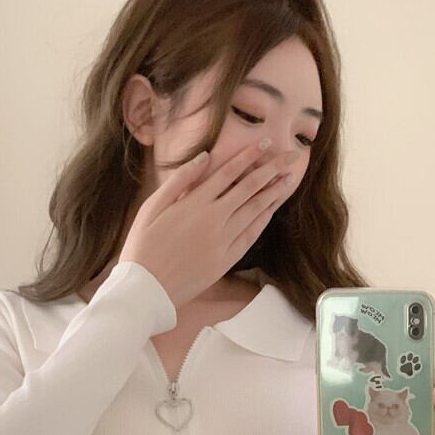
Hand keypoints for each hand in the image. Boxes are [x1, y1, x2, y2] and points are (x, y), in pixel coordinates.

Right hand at [119, 142, 298, 311]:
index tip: (266, 143)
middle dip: (272, 170)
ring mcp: (223, 242)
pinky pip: (250, 236)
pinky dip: (263, 220)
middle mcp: (214, 220)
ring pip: (255, 211)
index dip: (250, 156)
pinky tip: (272, 209)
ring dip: (274, 193)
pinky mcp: (226, 261)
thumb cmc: (142, 246)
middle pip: (250, 188)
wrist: (147, 290)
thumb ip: (179, 181)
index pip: (229, 173)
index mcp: (194, 203)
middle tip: (292, 156)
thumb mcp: (151, 207)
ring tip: (289, 179)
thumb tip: (204, 158)